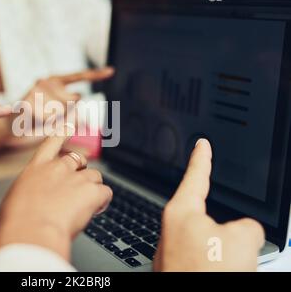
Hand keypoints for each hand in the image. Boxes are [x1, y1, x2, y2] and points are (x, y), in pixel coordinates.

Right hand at [0, 131, 112, 260]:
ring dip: (92, 187)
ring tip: (85, 205)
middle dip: (81, 169)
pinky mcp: (92, 192)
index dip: (63, 132)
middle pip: (78, 159)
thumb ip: (29, 192)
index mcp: (37, 168)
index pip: (52, 142)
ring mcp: (77, 178)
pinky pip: (105, 192)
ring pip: (94, 175)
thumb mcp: (15, 199)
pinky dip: (102, 201)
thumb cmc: (17, 222)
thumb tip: (33, 200)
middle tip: (78, 185)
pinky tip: (95, 209)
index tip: (70, 124)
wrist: (31, 232)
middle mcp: (58, 168)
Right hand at [16, 67, 113, 126]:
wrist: (7, 125)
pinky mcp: (28, 102)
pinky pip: (48, 119)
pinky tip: (32, 121)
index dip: (96, 74)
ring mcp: (36, 90)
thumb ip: (71, 112)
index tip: (112, 71)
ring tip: (38, 118)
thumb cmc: (34, 119)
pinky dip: (43, 124)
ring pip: (62, 112)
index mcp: (54, 81)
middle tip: (49, 114)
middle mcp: (46, 81)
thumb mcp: (55, 115)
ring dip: (54, 120)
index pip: (79, 76)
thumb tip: (83, 114)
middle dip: (68, 111)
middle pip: (75, 100)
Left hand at [154, 139, 264, 271]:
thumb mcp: (243, 241)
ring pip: (212, 246)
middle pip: (210, 219)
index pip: (195, 175)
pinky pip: (205, 263)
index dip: (202, 158)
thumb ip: (247, 226)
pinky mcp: (177, 270)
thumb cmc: (207, 274)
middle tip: (232, 255)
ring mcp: (172, 252)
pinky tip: (218, 273)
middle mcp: (172, 229)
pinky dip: (215, 267)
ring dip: (224, 256)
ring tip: (224, 269)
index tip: (201, 145)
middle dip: (227, 234)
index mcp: (182, 212)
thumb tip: (243, 233)